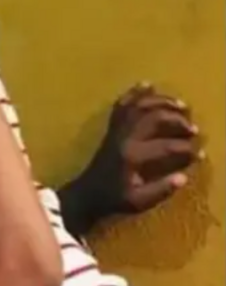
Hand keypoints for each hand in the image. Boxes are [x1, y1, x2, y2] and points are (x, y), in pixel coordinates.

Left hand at [63, 83, 201, 234]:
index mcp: (132, 155)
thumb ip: (161, 189)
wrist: (87, 193)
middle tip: (193, 128)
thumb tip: (183, 177)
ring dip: (162, 102)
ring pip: (140, 106)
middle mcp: (124, 137)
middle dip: (176, 120)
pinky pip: (122, 105)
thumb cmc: (114, 198)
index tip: (198, 154)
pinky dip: (134, 93)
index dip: (185, 149)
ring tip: (181, 105)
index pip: (166, 146)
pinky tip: (147, 85)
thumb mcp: (138, 200)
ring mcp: (116, 130)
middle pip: (154, 118)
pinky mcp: (111, 128)